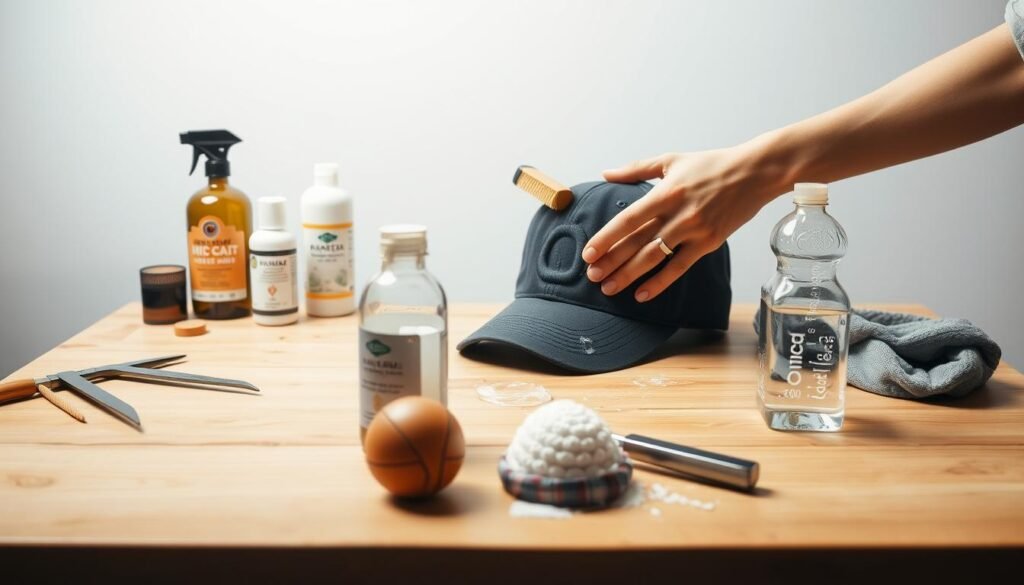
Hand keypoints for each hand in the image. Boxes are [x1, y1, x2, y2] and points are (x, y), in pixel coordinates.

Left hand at [582, 143, 781, 301]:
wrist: (755, 172)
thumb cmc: (711, 165)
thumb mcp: (671, 160)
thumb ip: (636, 169)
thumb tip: (606, 173)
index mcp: (665, 192)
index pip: (628, 220)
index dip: (606, 238)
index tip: (588, 253)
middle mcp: (677, 214)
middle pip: (637, 242)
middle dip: (611, 261)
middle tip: (591, 276)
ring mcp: (693, 231)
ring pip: (654, 258)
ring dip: (628, 275)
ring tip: (608, 288)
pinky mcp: (708, 243)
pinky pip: (679, 268)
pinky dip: (659, 283)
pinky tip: (641, 295)